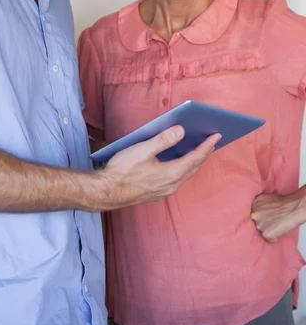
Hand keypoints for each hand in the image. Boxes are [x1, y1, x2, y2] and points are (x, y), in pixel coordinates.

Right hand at [99, 125, 219, 209]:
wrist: (107, 192)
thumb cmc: (123, 170)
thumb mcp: (143, 149)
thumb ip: (163, 140)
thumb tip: (181, 131)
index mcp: (172, 173)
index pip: (196, 157)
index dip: (207, 146)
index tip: (217, 135)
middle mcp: (172, 185)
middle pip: (194, 167)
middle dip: (204, 153)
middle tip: (211, 141)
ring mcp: (165, 191)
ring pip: (185, 174)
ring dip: (193, 162)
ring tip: (197, 150)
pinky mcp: (157, 193)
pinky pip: (176, 179)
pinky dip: (182, 168)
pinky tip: (177, 163)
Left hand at [251, 191, 305, 241]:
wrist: (292, 209)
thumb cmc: (284, 203)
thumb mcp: (267, 199)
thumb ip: (260, 206)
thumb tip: (260, 212)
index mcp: (254, 204)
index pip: (254, 213)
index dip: (261, 217)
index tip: (266, 218)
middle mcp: (254, 214)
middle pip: (256, 222)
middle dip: (263, 223)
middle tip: (273, 222)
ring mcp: (259, 224)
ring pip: (261, 231)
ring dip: (268, 230)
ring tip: (277, 225)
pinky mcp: (265, 233)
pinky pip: (268, 239)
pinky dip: (273, 237)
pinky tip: (279, 231)